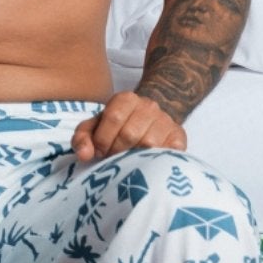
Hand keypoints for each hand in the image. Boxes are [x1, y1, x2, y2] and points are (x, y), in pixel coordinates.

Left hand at [72, 92, 186, 161]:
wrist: (150, 123)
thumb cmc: (117, 128)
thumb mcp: (95, 128)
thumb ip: (82, 138)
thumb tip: (84, 155)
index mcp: (126, 99)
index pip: (113, 118)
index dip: (103, 140)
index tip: (100, 152)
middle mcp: (148, 106)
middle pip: (130, 133)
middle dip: (116, 151)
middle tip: (113, 159)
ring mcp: (166, 121)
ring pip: (149, 144)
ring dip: (134, 158)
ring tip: (128, 161)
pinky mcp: (179, 137)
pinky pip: (168, 152)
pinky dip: (156, 161)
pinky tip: (147, 163)